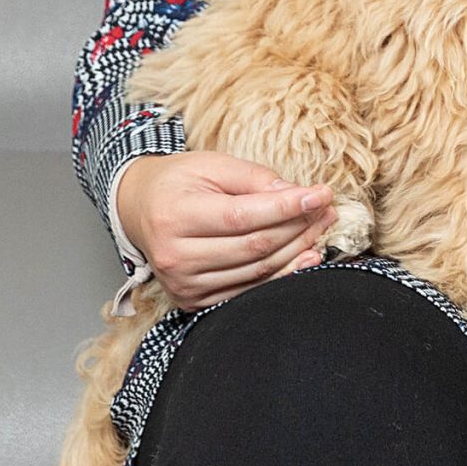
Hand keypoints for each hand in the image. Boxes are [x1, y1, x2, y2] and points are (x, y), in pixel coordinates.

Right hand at [114, 151, 338, 309]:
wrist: (139, 210)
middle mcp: (175, 256)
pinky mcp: (193, 301)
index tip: (321, 195)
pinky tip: (305, 257)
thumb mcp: (211, 164)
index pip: (243, 216)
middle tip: (327, 210)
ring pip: (257, 271)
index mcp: (175, 215)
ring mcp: (183, 284)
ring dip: (297, 251)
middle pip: (255, 247)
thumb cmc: (178, 182)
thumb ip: (253, 178)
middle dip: (299, 228)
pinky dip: (281, 275)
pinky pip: (249, 290)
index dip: (288, 207)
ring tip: (321, 228)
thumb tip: (296, 195)